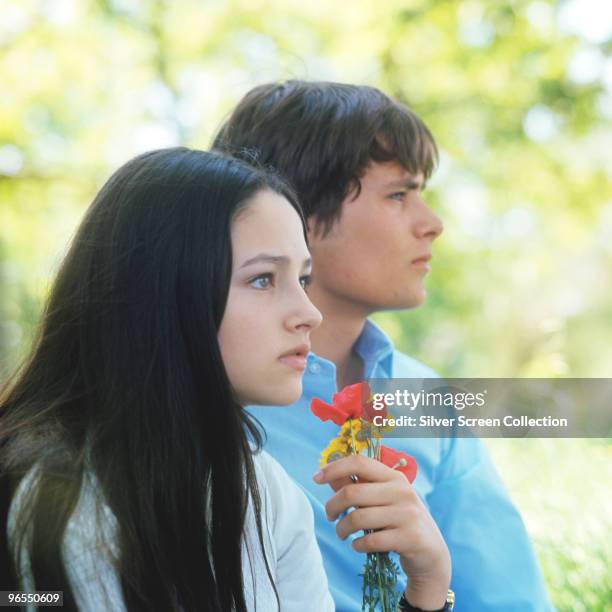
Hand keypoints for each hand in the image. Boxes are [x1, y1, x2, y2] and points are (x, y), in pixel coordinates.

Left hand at [313, 454, 450, 609]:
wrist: (431, 555)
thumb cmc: (399, 522)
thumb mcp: (381, 500)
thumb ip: (356, 486)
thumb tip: (327, 475)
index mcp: (393, 477)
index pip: (359, 462)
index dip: (334, 468)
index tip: (316, 478)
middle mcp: (402, 491)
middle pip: (352, 492)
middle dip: (332, 506)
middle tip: (330, 517)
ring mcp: (408, 514)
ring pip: (358, 518)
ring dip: (342, 529)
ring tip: (342, 533)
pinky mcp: (411, 538)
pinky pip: (370, 540)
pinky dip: (357, 545)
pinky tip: (357, 545)